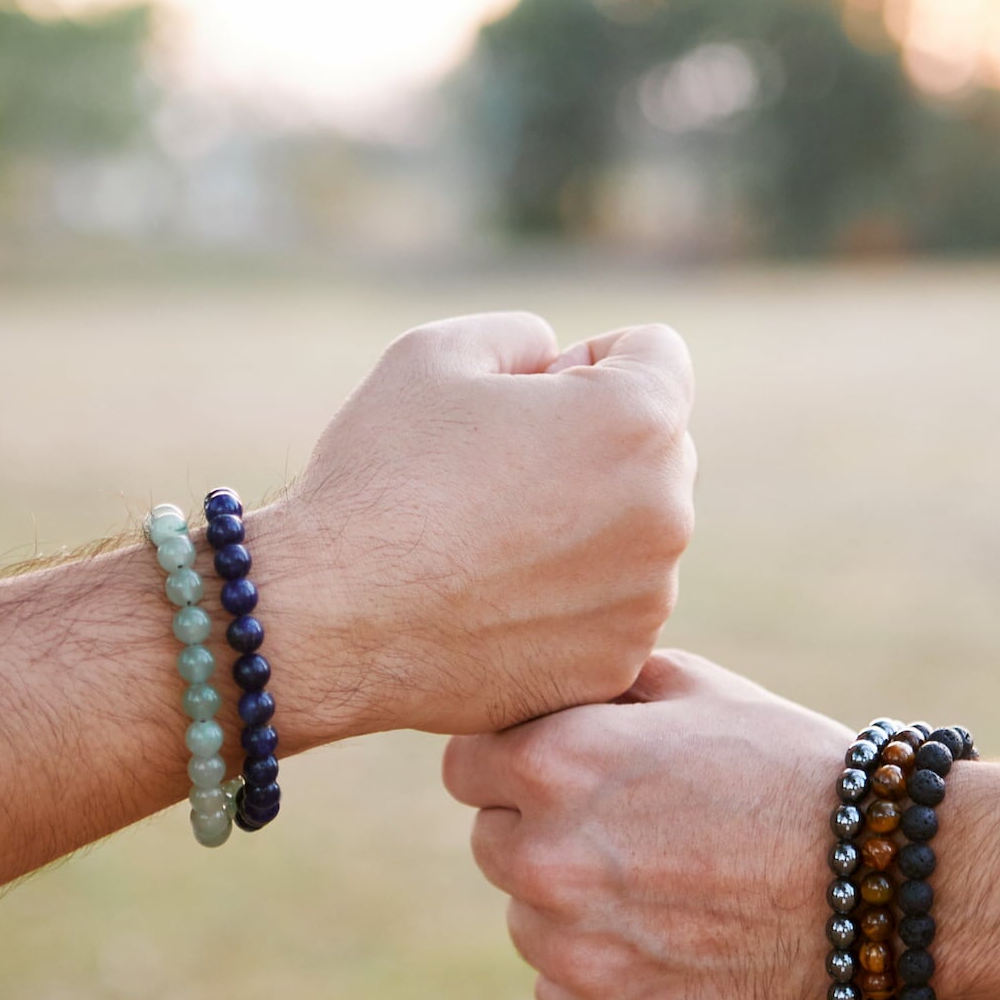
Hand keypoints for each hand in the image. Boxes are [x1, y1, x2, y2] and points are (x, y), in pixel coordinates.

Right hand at [265, 311, 695, 739]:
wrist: (331, 616)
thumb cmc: (381, 476)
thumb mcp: (437, 353)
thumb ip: (524, 337)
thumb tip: (561, 361)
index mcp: (637, 417)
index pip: (657, 354)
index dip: (591, 359)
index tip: (532, 396)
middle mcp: (668, 509)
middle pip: (657, 448)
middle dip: (597, 445)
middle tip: (498, 475)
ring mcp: (647, 597)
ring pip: (636, 534)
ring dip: (587, 526)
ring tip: (489, 543)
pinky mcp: (618, 662)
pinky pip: (613, 608)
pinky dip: (571, 601)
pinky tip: (495, 600)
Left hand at [442, 651, 847, 999]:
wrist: (878, 877)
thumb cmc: (786, 766)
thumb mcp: (693, 687)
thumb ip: (596, 690)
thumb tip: (543, 694)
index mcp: (553, 763)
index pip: (465, 766)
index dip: (511, 762)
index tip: (557, 771)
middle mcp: (545, 857)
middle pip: (492, 843)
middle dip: (540, 830)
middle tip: (627, 829)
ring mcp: (573, 947)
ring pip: (527, 919)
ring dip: (572, 904)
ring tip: (666, 885)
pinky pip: (561, 989)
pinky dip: (600, 969)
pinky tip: (672, 940)